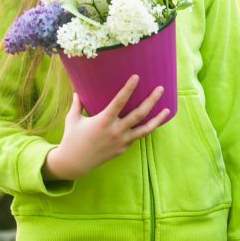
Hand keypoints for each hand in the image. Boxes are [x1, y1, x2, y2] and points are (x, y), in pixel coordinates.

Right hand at [44, 76, 169, 181]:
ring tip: (167, 110)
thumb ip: (77, 105)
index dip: (129, 88)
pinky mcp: (123, 149)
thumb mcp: (73, 119)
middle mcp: (116, 131)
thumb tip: (77, 92)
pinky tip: (152, 122)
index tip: (137, 76)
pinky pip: (136, 137)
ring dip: (157, 119)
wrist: (75, 163)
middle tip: (160, 88)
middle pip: (139, 114)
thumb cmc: (72, 138)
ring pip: (145, 129)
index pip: (120, 101)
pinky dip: (144, 129)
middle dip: (151, 100)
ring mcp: (121, 141)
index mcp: (103, 121)